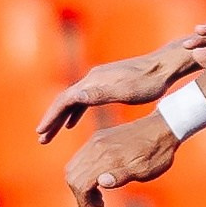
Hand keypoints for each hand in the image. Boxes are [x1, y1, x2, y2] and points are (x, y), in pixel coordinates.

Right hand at [35, 51, 186, 141]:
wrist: (164, 67)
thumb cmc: (149, 83)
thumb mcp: (127, 92)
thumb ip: (101, 94)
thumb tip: (76, 96)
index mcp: (94, 82)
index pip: (64, 100)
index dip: (51, 117)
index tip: (41, 132)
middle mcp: (92, 79)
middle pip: (64, 101)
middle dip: (51, 120)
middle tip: (41, 139)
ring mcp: (98, 81)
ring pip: (72, 101)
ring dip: (60, 118)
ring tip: (51, 134)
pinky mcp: (105, 84)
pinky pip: (83, 101)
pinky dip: (74, 113)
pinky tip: (72, 124)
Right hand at [64, 117, 179, 206]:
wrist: (164, 126)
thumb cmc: (158, 152)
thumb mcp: (145, 169)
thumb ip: (122, 176)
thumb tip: (101, 182)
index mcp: (108, 157)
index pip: (81, 183)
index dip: (83, 202)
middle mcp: (97, 147)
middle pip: (72, 176)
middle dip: (80, 195)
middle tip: (97, 206)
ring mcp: (96, 141)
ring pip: (73, 167)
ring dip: (81, 185)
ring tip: (99, 196)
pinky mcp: (98, 138)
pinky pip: (81, 158)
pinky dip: (84, 173)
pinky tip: (100, 180)